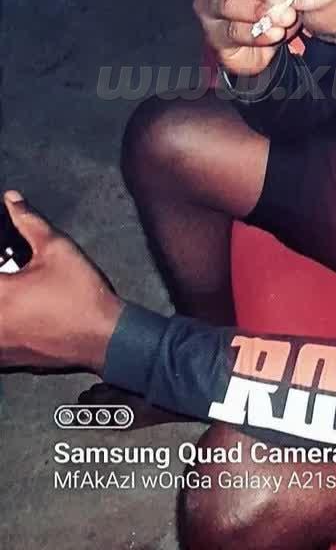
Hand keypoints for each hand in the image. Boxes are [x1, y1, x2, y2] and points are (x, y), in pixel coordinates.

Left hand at [0, 191, 123, 373]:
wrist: (103, 337)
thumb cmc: (81, 294)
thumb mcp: (58, 249)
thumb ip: (28, 222)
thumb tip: (12, 199)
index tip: (6, 260)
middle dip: (2, 281)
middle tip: (12, 271)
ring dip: (2, 300)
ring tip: (13, 292)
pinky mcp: (5, 359)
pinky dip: (4, 324)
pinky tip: (17, 314)